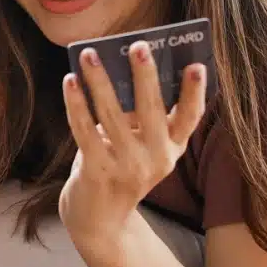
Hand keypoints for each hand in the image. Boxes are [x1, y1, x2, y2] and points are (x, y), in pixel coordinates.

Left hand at [59, 41, 207, 248]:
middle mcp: (156, 159)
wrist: (100, 221)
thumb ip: (139, 114)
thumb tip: (122, 66)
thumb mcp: (141, 146)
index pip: (191, 118)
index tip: (196, 65)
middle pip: (153, 111)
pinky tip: (70, 81)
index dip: (194, 92)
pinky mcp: (97, 172)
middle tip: (138, 45)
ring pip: (112, 115)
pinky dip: (76, 103)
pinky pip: (84, 129)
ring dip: (100, 80)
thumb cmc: (121, 168)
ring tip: (90, 54)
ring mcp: (127, 168)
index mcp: (172, 149)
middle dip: (145, 76)